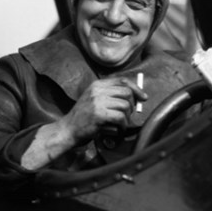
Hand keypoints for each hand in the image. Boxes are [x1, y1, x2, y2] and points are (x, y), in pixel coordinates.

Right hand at [21, 76, 147, 169]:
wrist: (68, 129)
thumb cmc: (84, 117)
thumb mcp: (94, 99)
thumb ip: (111, 95)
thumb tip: (135, 95)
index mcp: (97, 84)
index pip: (122, 80)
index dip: (136, 88)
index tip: (143, 97)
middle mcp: (97, 90)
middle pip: (126, 92)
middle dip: (132, 105)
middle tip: (129, 115)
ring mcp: (97, 101)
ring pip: (125, 105)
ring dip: (127, 117)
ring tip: (121, 124)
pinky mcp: (99, 114)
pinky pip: (121, 117)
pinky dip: (123, 125)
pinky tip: (118, 129)